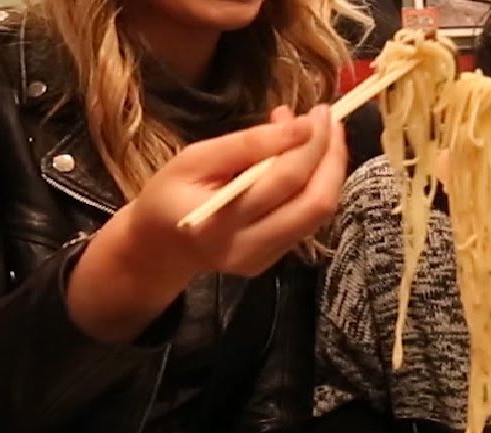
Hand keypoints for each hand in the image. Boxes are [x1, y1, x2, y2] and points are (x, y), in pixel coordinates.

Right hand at [68, 104, 346, 341]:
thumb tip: (300, 126)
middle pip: (314, 204)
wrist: (159, 245)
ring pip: (318, 214)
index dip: (308, 144)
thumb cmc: (170, 193)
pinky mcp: (273, 261)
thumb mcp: (194, 158)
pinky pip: (308, 221)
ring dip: (329, 170)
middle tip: (329, 120)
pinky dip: (316, 185)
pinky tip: (307, 159)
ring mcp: (264, 259)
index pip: (282, 181)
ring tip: (323, 134)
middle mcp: (248, 248)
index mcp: (220, 222)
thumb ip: (246, 144)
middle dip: (331, 158)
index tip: (318, 113)